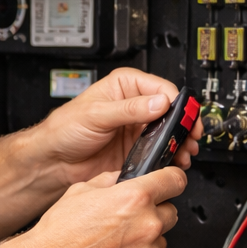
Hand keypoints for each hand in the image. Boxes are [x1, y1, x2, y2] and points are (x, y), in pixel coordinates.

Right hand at [8, 165, 185, 247]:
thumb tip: (121, 179)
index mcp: (134, 198)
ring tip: (114, 245)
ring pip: (159, 241)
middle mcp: (147, 225)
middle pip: (170, 212)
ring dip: (144, 240)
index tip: (168, 183)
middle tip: (128, 220)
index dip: (170, 180)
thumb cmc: (58, 235)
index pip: (175, 180)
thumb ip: (109, 181)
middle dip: (153, 213)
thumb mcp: (79, 191)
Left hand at [29, 68, 203, 185]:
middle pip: (172, 112)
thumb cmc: (65, 129)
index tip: (184, 119)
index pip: (162, 89)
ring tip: (185, 153)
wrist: (55, 160)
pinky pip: (162, 151)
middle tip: (191, 138)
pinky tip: (174, 161)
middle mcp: (136, 105)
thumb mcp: (97, 114)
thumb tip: (158, 103)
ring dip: (181, 143)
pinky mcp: (138, 149)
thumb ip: (129, 109)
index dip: (177, 104)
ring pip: (170, 133)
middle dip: (184, 125)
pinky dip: (171, 156)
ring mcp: (138, 129)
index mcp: (126, 86)